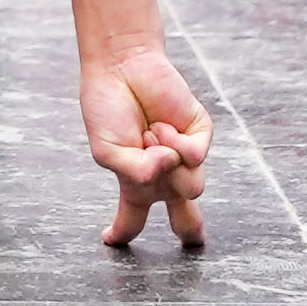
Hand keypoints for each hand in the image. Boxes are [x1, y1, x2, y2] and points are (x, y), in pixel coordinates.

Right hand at [80, 44, 211, 248]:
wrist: (121, 65)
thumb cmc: (108, 106)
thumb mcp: (108, 151)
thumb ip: (135, 175)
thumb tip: (170, 170)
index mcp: (135, 181)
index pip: (131, 217)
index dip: (121, 231)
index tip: (111, 239)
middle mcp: (162, 174)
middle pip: (184, 216)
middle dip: (190, 229)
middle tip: (194, 240)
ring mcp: (181, 157)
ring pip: (192, 189)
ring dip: (167, 163)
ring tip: (149, 135)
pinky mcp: (198, 135)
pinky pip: (195, 157)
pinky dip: (175, 142)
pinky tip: (161, 125)